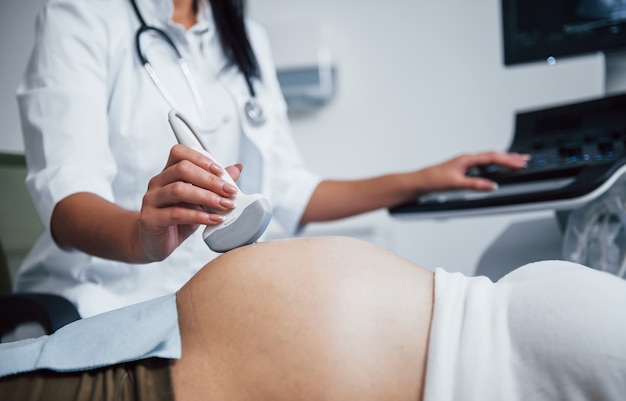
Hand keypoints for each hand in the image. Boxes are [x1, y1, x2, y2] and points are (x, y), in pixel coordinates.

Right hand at [138, 144, 241, 260]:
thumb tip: (235, 169)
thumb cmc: (177, 220)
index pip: (180, 152)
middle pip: (182, 169)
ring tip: (225, 205)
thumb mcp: (199, 200)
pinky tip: (214, 219)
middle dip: (210, 180)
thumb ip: (214, 184)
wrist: (155, 244)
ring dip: (207, 197)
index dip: (202, 159)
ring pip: (179, 190)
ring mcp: (151, 200)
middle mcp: (158, 182)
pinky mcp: (150, 218)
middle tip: (230, 191)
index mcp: (168, 173)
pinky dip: (199, 216)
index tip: (222, 173)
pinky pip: (176, 214)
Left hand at [417, 151, 529, 192]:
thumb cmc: (433, 180)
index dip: (508, 160)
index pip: (492, 157)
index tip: (521, 163)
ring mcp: (465, 164)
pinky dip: (493, 165)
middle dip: (510, 157)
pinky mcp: (462, 170)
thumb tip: (491, 186)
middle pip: (493, 156)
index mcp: (466, 159)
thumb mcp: (455, 184)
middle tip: (525, 159)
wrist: (419, 182)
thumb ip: (475, 185)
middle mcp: (466, 159)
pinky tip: (496, 168)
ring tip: (516, 161)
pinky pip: (482, 165)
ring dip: (502, 160)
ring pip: (488, 159)